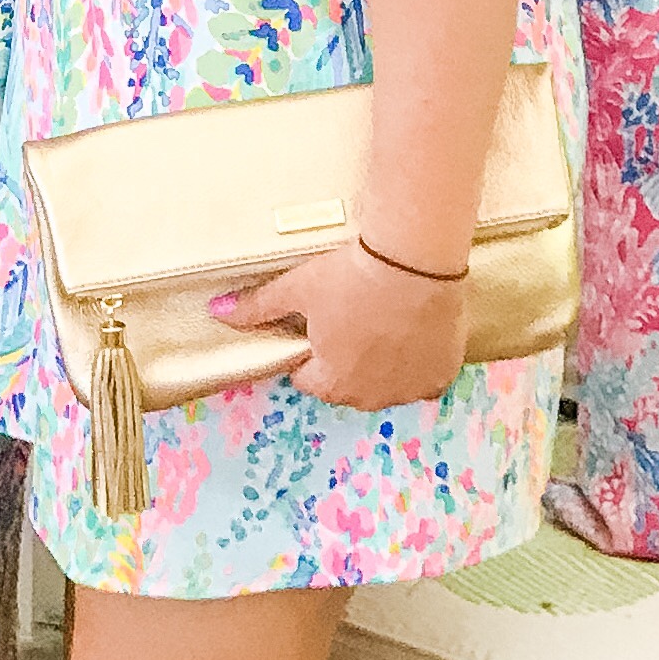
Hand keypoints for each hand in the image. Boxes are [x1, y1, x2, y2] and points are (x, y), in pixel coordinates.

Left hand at [216, 240, 468, 412]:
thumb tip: (216, 311)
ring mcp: (410, 388)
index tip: (318, 327)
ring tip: (383, 320)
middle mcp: (371, 396)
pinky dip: (417, 361)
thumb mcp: (297, 288)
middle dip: (345, 360)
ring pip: (388, 384)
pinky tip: (412, 330)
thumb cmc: (350, 277)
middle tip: (351, 318)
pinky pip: (423, 377)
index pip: (309, 379)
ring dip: (382, 363)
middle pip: (348, 385)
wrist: (414, 262)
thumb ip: (257, 307)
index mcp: (332, 383)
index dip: (308, 352)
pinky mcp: (442, 374)